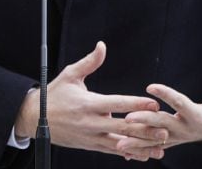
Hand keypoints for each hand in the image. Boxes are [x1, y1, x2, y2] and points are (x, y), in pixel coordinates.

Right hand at [14, 41, 169, 160]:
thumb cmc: (54, 94)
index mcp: (89, 103)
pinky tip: (143, 155)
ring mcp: (91, 137)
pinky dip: (128, 153)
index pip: (117, 104)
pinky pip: (112, 151)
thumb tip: (102, 46)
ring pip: (121, 144)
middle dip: (146, 130)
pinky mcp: (89, 145)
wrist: (34, 119)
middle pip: (123, 128)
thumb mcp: (70, 75)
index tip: (154, 104)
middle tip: (166, 130)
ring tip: (161, 149)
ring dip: (142, 146)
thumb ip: (89, 62)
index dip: (137, 104)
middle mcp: (91, 122)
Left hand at [117, 51, 201, 155]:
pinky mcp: (174, 141)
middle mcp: (188, 130)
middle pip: (163, 124)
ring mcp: (180, 138)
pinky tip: (123, 150)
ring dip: (137, 141)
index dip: (166, 94)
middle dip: (144, 122)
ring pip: (155, 140)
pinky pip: (155, 146)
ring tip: (119, 143)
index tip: (150, 85)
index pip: (180, 103)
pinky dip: (140, 149)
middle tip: (127, 119)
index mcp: (199, 116)